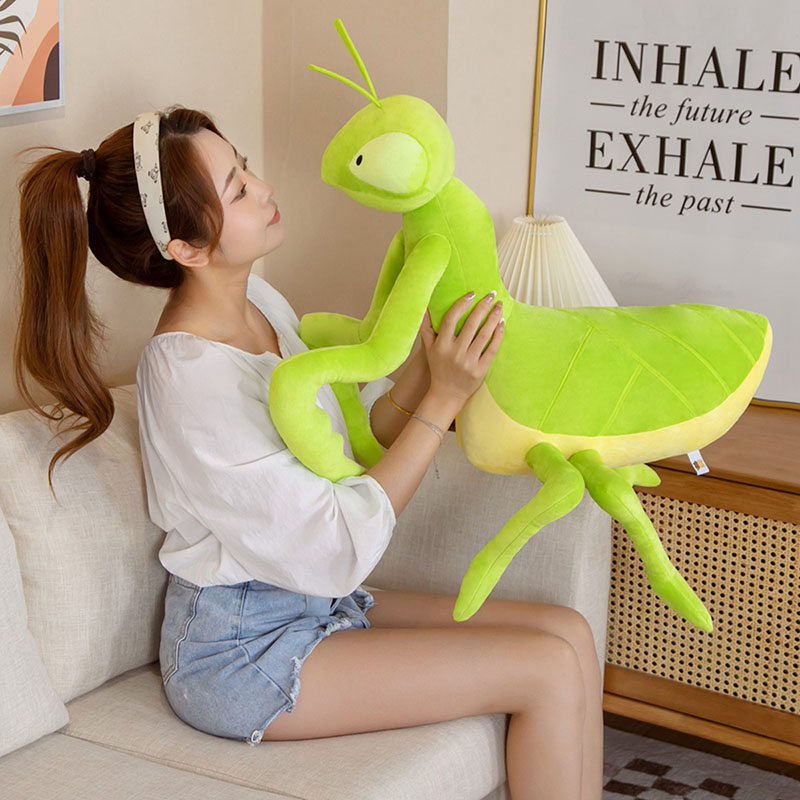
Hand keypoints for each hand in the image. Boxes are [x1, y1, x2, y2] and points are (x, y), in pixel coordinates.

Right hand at [419, 291, 504, 406]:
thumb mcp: (428, 348)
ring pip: (484, 335)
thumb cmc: (438, 367)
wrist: (447, 394)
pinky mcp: (480, 370)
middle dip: (482, 307)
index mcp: (441, 345)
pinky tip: (501, 324)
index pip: (451, 319)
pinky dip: (498, 335)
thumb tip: (425, 306)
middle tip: (491, 294)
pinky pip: (492, 349)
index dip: (462, 304)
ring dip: (493, 318)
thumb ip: (426, 327)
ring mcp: (468, 362)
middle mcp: (455, 353)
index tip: (472, 294)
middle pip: (471, 324)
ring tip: (499, 306)